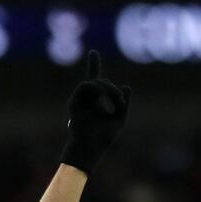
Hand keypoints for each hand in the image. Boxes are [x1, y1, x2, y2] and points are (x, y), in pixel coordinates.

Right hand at [60, 50, 130, 174]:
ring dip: (108, 88)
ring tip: (115, 100)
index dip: (93, 65)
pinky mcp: (74, 103)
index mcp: (96, 102)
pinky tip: (103, 97)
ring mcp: (80, 100)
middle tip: (121, 102)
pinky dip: (96, 88)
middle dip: (114, 90)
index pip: (95, 80)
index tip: (93, 52)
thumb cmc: (104, 138)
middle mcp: (87, 99)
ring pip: (94, 82)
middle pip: (101, 82)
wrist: (91, 148)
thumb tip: (126, 86)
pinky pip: (85, 86)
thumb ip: (123, 103)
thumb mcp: (120, 119)